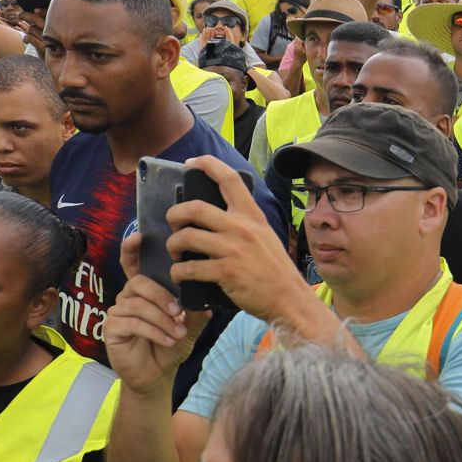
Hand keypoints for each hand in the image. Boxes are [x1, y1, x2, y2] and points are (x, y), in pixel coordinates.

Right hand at [103, 234, 210, 391]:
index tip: (139, 235)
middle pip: (140, 283)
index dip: (132, 249)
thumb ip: (195, 309)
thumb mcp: (190, 326)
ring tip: (178, 333)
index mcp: (145, 290)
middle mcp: (128, 296)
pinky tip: (168, 340)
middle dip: (162, 297)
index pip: (135, 265)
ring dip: (162, 319)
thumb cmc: (171, 345)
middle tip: (180, 313)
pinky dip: (154, 331)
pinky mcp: (111, 328)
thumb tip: (204, 293)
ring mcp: (117, 311)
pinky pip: (132, 323)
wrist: (158, 374)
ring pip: (138, 304)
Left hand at [165, 156, 305, 321]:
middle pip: (194, 207)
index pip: (228, 179)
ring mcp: (232, 249)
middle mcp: (241, 227)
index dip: (206, 164)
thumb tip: (218, 216)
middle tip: (173, 223)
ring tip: (175, 253)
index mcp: (252, 215)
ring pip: (185, 237)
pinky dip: (178, 272)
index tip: (190, 163)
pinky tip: (179, 275)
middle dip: (174, 214)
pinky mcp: (225, 273)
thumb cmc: (275, 270)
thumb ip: (245, 223)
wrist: (289, 299)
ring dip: (173, 245)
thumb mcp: (265, 236)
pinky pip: (189, 268)